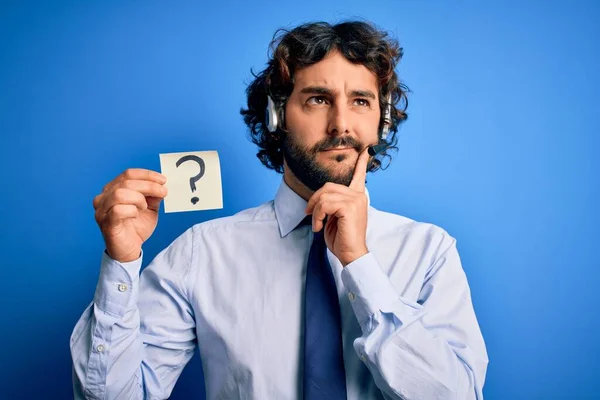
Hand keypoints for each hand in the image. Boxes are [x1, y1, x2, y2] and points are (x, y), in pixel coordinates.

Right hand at [93, 168, 167, 262]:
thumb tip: (161, 184)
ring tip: (145, 207)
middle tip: (163, 192)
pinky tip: (137, 215)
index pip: (128, 174)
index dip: (147, 175)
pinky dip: (132, 210)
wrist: (130, 250)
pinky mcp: (106, 223)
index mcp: (113, 189)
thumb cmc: (136, 227)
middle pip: (126, 182)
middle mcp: (104, 197)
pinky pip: (118, 210)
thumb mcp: (150, 208)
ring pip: (120, 194)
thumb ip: (153, 195)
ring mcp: (102, 210)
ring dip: (138, 199)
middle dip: (148, 185)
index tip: (163, 179)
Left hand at [305, 148, 369, 265]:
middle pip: (328, 186)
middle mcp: (358, 195)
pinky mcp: (349, 207)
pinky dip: (317, 216)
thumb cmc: (342, 239)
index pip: (359, 175)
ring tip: (317, 224)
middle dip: (314, 200)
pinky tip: (319, 227)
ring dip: (315, 212)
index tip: (365, 150)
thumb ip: (332, 203)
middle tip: (310, 215)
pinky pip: (325, 205)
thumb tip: (320, 197)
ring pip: (324, 196)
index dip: (361, 163)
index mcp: (357, 196)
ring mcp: (355, 200)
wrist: (351, 254)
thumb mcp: (335, 217)